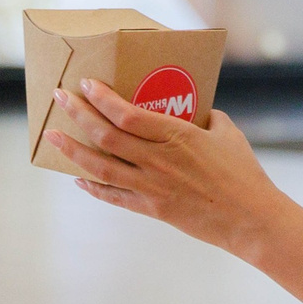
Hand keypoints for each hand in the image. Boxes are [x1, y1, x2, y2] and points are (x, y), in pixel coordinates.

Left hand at [46, 81, 286, 253]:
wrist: (250, 219)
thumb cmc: (243, 173)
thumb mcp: (227, 133)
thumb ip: (208, 117)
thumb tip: (198, 108)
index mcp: (177, 136)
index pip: (128, 115)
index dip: (102, 99)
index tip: (86, 84)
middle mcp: (158, 160)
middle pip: (106, 136)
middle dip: (78, 114)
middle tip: (59, 98)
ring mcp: (152, 187)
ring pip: (101, 167)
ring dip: (73, 150)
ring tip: (53, 135)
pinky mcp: (153, 208)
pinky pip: (114, 196)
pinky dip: (93, 186)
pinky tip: (78, 178)